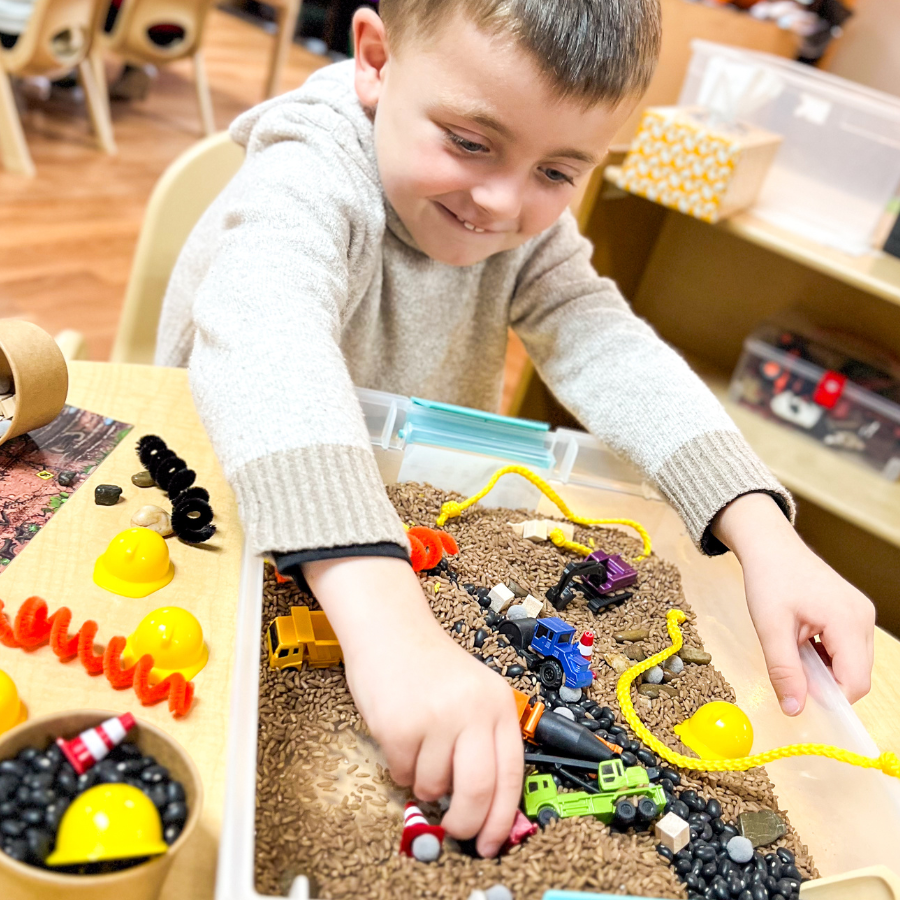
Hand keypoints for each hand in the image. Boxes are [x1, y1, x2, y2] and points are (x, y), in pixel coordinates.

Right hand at [303, 555, 522, 856]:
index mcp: (498, 704)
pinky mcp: (401, 725)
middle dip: (465, 822)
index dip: (503, 818)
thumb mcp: (473, 694)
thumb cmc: (429, 665)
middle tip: (454, 829)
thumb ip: (484, 740)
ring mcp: (437, 717)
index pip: (511, 775)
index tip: (492, 841)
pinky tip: (401, 737)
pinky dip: (400, 767)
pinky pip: (403, 774)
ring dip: (424, 783)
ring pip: (434, 786)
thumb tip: (488, 806)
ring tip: (420, 750)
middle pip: (479, 791)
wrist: (390, 629)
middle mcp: (473, 709)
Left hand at [712, 493, 875, 714]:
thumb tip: (794, 709)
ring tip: (793, 648)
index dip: (829, 698)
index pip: (855, 681)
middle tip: (791, 669)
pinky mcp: (853, 614)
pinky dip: (825, 655)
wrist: (769, 546)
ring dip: (824, 669)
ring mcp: (860, 615)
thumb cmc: (769, 578)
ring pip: (852, 664)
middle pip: (856, 675)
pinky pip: (847, 649)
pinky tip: (802, 642)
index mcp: (848, 621)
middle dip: (825, 683)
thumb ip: (784, 671)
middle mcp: (862, 619)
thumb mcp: (770, 628)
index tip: (800, 696)